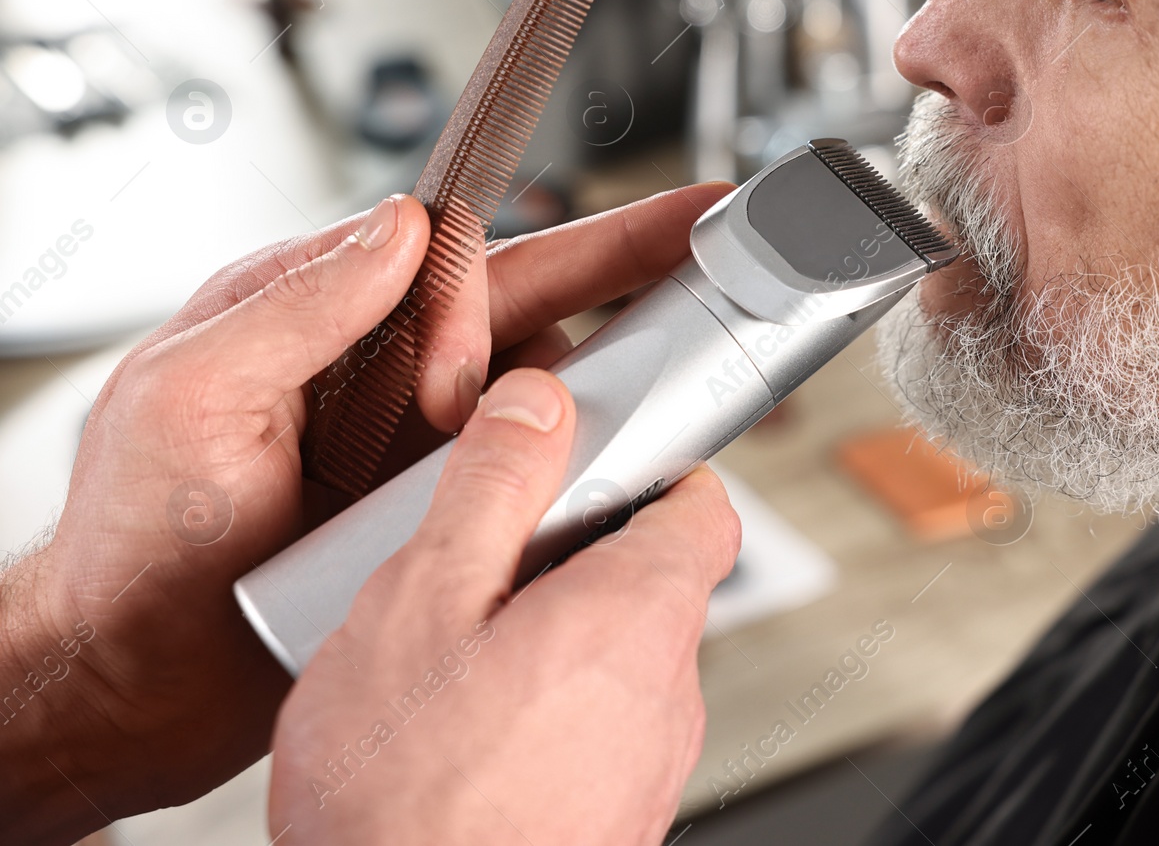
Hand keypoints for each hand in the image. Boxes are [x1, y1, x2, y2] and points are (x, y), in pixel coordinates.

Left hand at [0, 182, 729, 843]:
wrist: (140, 683)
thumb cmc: (136, 543)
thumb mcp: (190, 397)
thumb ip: (296, 304)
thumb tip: (399, 227)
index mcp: (313, 313)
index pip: (446, 257)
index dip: (497, 287)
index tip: (517, 334)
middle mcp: (374, 366)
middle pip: (522, 297)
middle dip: (620, 262)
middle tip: (702, 228)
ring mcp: (412, 436)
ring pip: (538, 377)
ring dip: (584, 382)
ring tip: (615, 397)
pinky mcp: (437, 498)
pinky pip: (531, 457)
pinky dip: (575, 449)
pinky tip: (608, 456)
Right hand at [268, 369, 739, 844]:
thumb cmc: (408, 800)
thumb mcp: (425, 603)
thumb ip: (494, 489)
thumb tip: (541, 401)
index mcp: (637, 616)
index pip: (703, 505)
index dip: (652, 466)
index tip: (591, 459)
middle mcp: (667, 690)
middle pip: (656, 578)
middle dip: (577, 552)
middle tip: (483, 559)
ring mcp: (649, 761)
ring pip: (618, 656)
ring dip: (552, 634)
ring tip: (453, 654)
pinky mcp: (619, 813)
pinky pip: (597, 725)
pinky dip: (545, 705)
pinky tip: (461, 729)